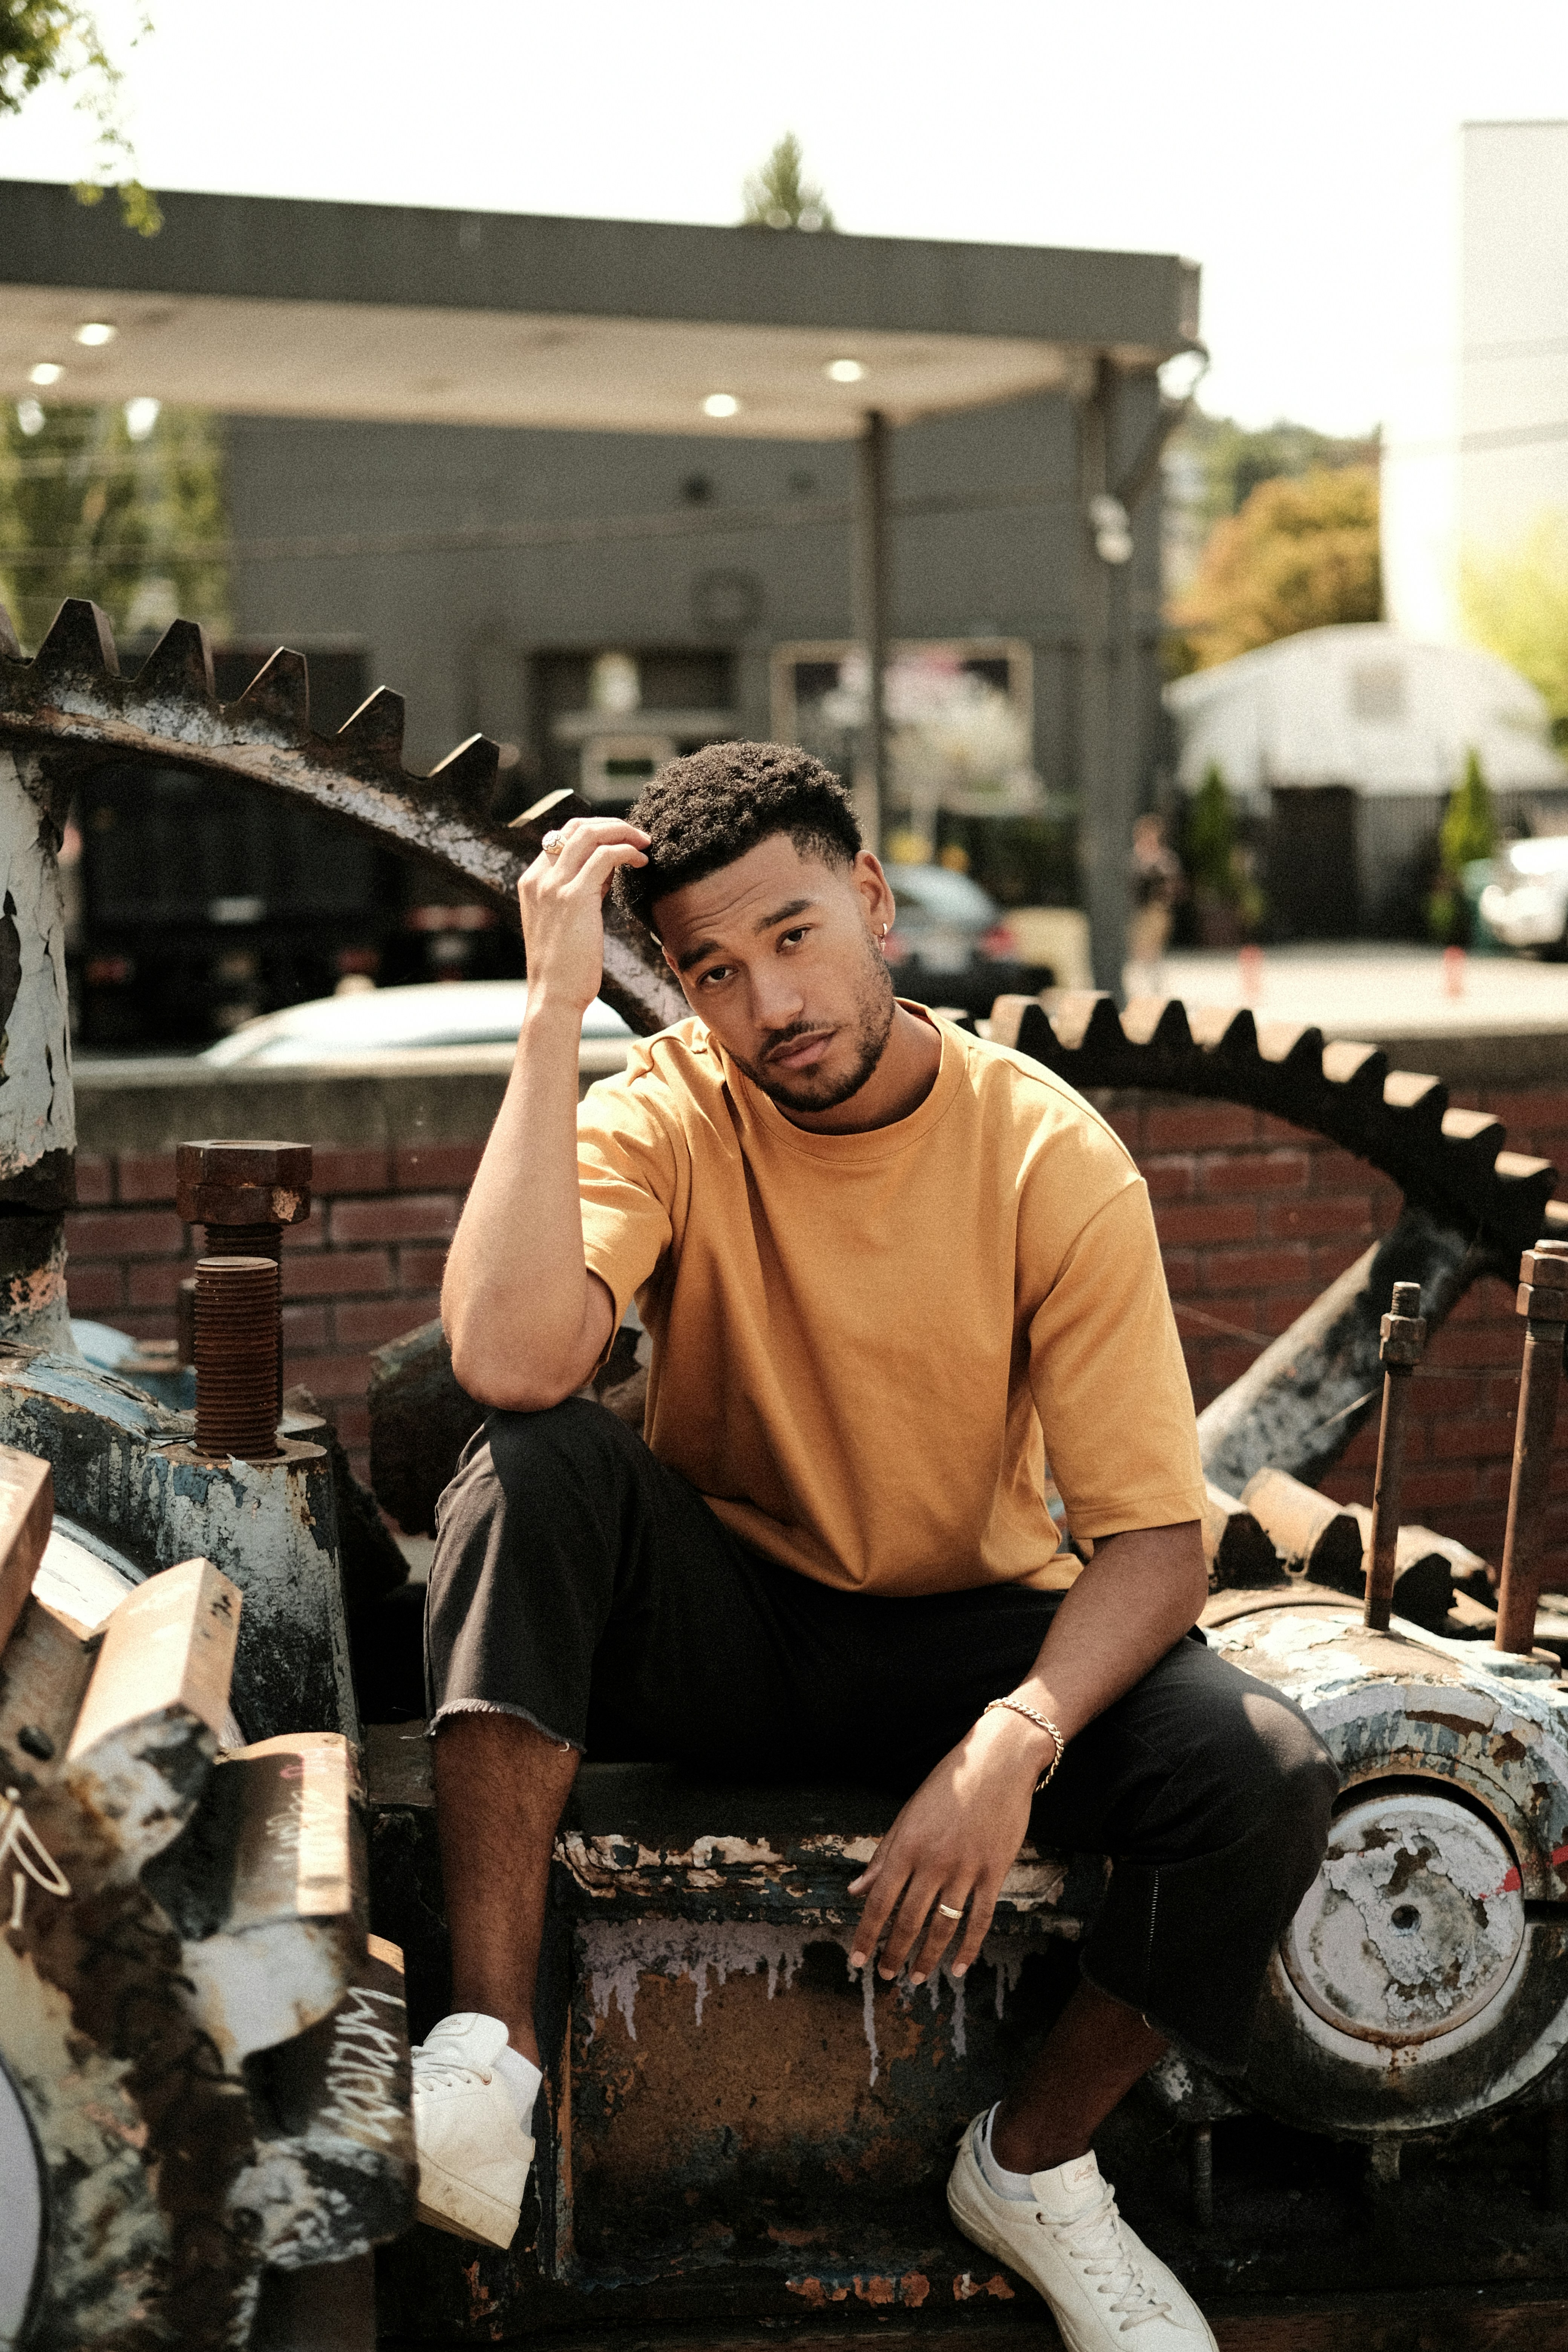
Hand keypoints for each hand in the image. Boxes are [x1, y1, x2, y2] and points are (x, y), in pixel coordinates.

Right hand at [519, 818, 648, 1015]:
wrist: (553, 996)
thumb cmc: (564, 966)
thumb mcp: (567, 919)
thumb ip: (581, 889)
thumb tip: (607, 866)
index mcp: (532, 881)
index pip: (562, 837)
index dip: (596, 833)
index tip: (621, 842)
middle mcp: (539, 878)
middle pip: (575, 827)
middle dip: (611, 825)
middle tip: (638, 836)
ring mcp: (553, 885)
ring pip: (590, 834)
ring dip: (622, 832)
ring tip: (644, 844)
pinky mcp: (574, 896)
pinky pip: (605, 856)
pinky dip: (626, 851)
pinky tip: (641, 862)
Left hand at [847, 1707, 1049, 1984]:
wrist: (996, 1762)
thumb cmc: (948, 1786)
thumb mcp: (907, 1816)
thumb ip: (884, 1856)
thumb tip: (857, 1890)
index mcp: (907, 1846)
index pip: (880, 1901)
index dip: (867, 1934)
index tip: (857, 1960)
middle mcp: (933, 1862)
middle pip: (909, 1920)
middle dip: (894, 1953)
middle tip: (885, 1976)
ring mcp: (966, 1869)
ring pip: (943, 1926)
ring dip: (927, 1958)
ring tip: (916, 1978)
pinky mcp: (994, 1872)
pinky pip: (980, 1919)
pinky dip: (969, 1948)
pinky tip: (958, 1968)